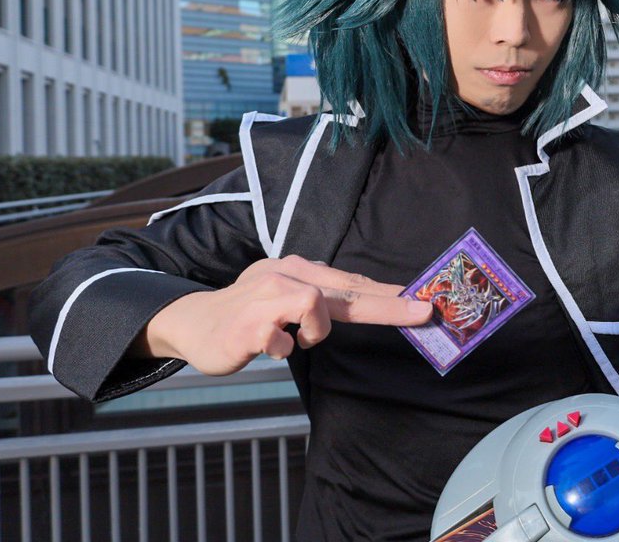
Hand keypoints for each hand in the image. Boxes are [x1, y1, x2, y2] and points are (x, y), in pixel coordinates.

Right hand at [137, 255, 432, 375]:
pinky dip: (282, 348)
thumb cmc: (249, 311)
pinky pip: (281, 340)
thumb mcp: (288, 294)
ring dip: (313, 332)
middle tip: (423, 312)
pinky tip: (267, 347)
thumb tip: (371, 297)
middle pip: (348, 291)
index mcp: (300, 270)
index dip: (391, 294)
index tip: (424, 302)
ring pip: (316, 307)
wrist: (194, 323)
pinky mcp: (249, 325)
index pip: (354, 283)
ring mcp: (266, 298)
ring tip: (290, 340)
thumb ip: (324, 297)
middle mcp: (286, 276)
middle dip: (389, 305)